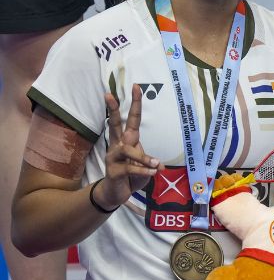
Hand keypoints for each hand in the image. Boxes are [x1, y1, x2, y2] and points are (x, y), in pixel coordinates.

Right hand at [100, 84, 162, 208]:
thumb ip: (149, 161)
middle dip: (113, 109)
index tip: (136, 86)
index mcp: (127, 140)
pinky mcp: (113, 171)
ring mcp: (113, 157)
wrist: (117, 194)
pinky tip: (153, 173)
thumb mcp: (144, 165)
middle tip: (108, 94)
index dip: (134, 103)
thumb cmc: (132, 175)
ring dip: (144, 158)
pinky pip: (130, 168)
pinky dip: (143, 170)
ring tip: (156, 166)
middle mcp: (117, 145)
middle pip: (114, 124)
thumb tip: (158, 166)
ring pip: (128, 151)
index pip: (131, 118)